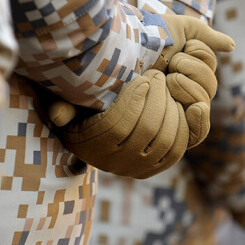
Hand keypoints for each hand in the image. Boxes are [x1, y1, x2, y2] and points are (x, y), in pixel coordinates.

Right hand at [52, 70, 189, 178]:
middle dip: (157, 98)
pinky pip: (178, 149)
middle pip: (147, 131)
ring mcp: (138, 169)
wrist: (97, 127)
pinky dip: (186, 126)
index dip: (134, 100)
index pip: (117, 127)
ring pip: (167, 140)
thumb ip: (62, 106)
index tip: (143, 78)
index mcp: (90, 147)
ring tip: (166, 86)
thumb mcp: (65, 103)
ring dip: (171, 108)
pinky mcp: (157, 167)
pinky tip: (184, 104)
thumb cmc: (82, 106)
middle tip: (158, 76)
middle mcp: (115, 165)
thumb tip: (58, 115)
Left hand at [156, 15, 233, 146]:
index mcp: (184, 70)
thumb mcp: (181, 30)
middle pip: (210, 87)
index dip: (202, 56)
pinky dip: (199, 120)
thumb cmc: (148, 38)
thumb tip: (232, 46)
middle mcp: (181, 90)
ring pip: (203, 101)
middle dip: (193, 69)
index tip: (186, 46)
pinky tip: (195, 109)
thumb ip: (206, 38)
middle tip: (172, 63)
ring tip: (166, 77)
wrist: (125, 54)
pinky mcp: (168, 126)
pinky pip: (196, 132)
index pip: (209, 69)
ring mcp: (174, 108)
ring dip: (185, 84)